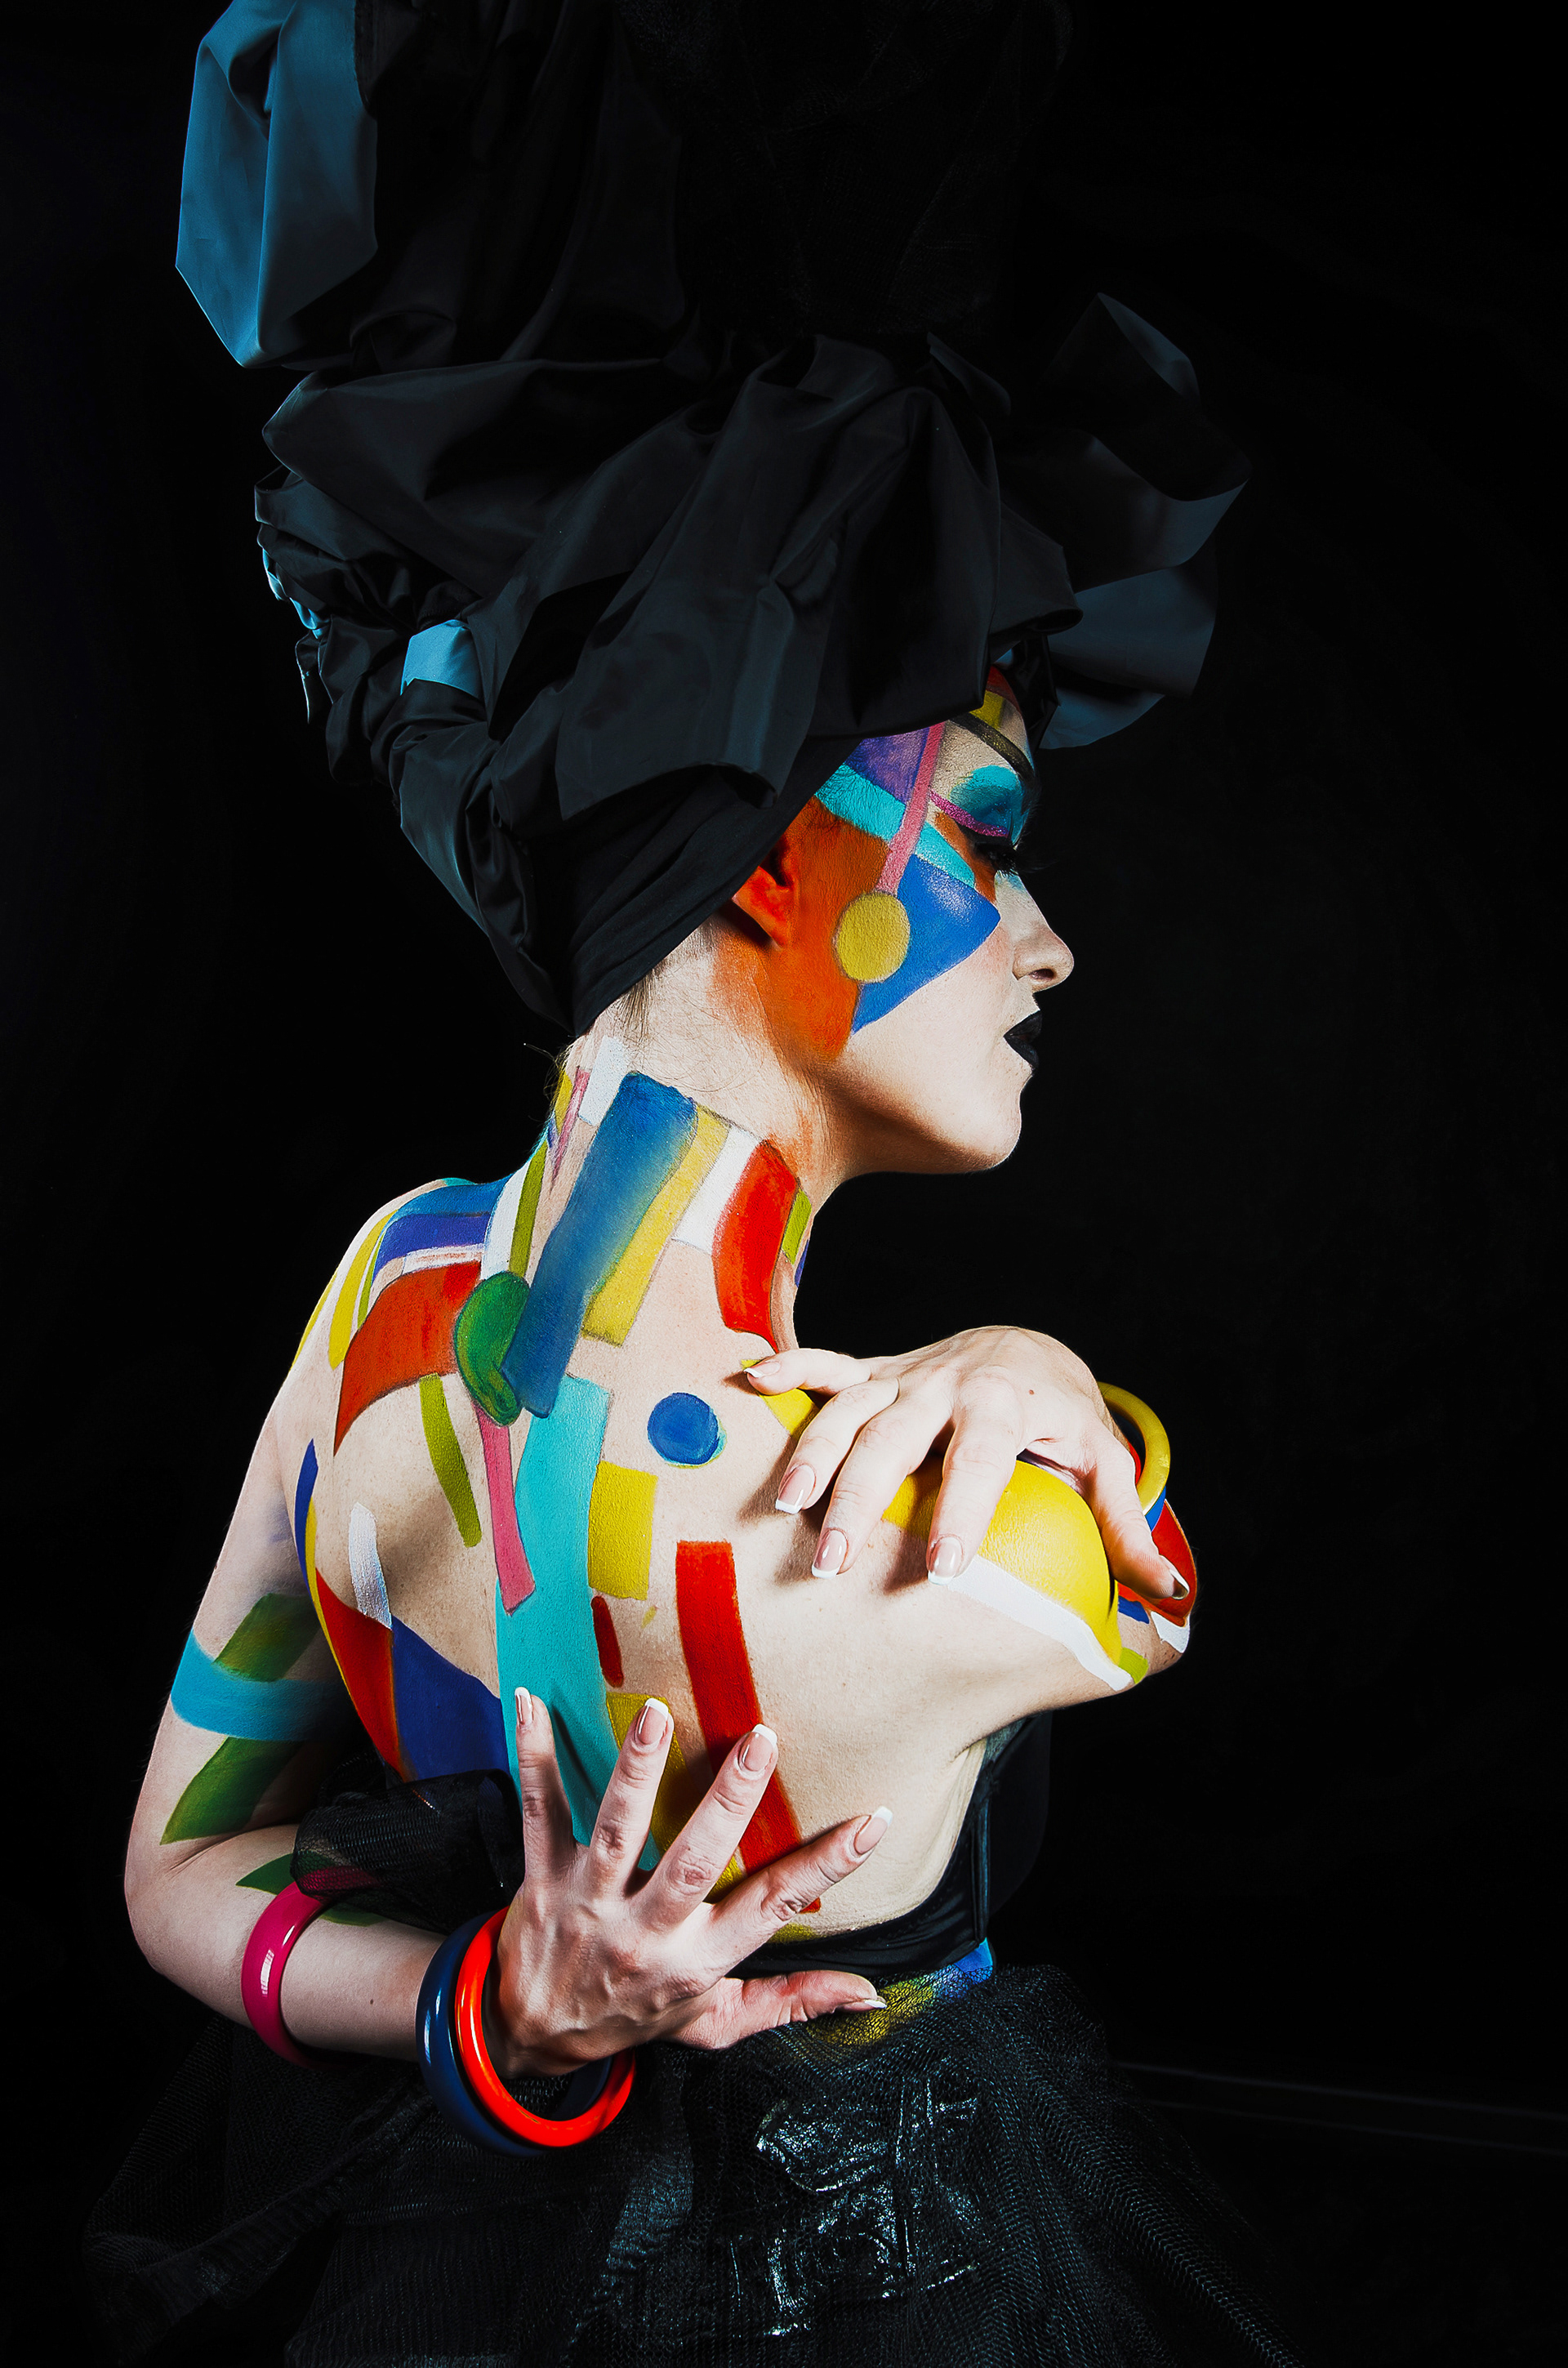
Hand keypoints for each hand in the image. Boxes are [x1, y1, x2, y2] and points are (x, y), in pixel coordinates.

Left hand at [484, 1688, 890, 2074]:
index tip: (874, 1819)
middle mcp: (643, 1932)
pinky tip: (532, 1702)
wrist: (531, 2037)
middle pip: (693, 1863)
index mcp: (695, 1961)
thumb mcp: (714, 2023)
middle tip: (762, 1739)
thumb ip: (789, 2002)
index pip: (772, 1908)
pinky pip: (538, 1810)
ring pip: (615, 1831)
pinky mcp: (540, 1875)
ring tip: (657, 1715)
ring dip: (637, 1773)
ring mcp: (587, 1902)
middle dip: (729, 1802)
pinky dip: (533, 1756)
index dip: (827, 1868)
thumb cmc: (635, 2015)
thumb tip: (870, 1994)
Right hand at [747, 1326, 1177, 1598]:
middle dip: (863, 1498)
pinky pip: (827, 1363)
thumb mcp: (1102, 1463)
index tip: (941, 1570)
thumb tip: (1170, 1592)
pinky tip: (749, 1381)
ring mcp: (904, 1375)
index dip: (960, 1513)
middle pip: (895, 1438)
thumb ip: (1126, 1527)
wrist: (1031, 1348)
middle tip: (836, 1561)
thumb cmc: (1066, 1420)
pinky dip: (789, 1368)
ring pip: (850, 1409)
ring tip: (785, 1509)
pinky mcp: (875, 1370)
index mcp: (1005, 1406)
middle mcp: (947, 1384)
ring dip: (814, 1456)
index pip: (980, 1460)